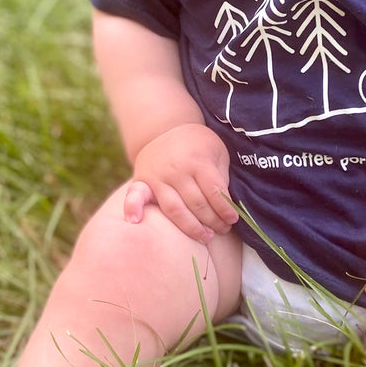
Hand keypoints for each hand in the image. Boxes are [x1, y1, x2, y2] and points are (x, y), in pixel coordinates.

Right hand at [124, 124, 235, 244]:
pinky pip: (135, 196)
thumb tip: (225, 205)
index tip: (233, 219)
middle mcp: (176, 170)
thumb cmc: (197, 145)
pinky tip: (135, 221)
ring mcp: (158, 177)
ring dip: (191, 227)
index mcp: (198, 160)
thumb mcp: (216, 151)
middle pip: (197, 204)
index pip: (215, 192)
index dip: (226, 209)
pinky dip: (132, 208)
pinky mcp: (142, 181)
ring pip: (174, 210)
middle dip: (213, 221)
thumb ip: (221, 176)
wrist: (165, 129)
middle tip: (222, 230)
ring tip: (205, 237)